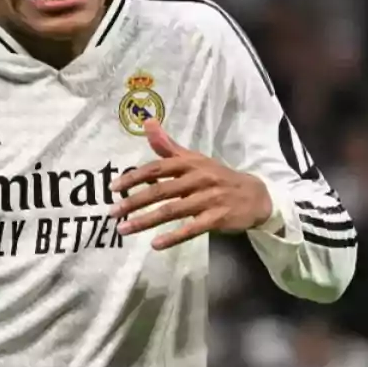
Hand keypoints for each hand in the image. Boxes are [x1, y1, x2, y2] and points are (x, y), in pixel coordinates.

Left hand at [109, 119, 272, 249]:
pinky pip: (192, 229)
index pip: (157, 168)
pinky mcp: (217, 219)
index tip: (113, 188)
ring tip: (124, 229)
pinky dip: (173, 236)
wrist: (255, 195)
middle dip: (134, 201)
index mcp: (190, 163)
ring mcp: (208, 199)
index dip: (134, 177)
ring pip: (172, 210)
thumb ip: (168, 146)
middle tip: (113, 212)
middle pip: (161, 190)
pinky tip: (155, 244)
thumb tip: (147, 122)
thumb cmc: (217, 176)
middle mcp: (198, 178)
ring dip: (145, 221)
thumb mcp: (194, 159)